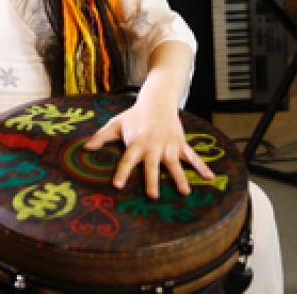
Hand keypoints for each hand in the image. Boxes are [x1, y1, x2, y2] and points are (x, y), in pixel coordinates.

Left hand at [84, 101, 213, 198]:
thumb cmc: (135, 116)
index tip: (117, 185)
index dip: (122, 172)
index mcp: (136, 143)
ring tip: (184, 191)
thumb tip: (85, 148)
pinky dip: (202, 167)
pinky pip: (193, 157)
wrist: (157, 101)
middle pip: (152, 165)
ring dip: (180, 177)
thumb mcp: (116, 123)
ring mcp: (168, 146)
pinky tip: (211, 178)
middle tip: (153, 195)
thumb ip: (101, 137)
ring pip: (174, 164)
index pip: (127, 160)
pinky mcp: (180, 144)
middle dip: (152, 180)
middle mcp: (153, 146)